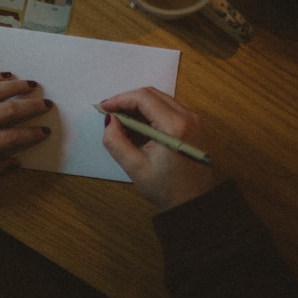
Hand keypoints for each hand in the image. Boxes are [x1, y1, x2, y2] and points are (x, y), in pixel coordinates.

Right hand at [101, 87, 220, 210]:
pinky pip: (168, 109)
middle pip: (152, 94)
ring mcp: (193, 120)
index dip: (120, 99)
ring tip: (122, 123)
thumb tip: (109, 120)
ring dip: (139, 107)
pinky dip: (150, 113)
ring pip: (160, 100)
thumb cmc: (168, 189)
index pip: (143, 98)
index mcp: (174, 126)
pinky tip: (138, 128)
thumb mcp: (135, 167)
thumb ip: (116, 141)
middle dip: (128, 101)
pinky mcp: (193, 125)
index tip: (104, 107)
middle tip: (110, 114)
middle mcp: (188, 117)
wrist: (193, 202)